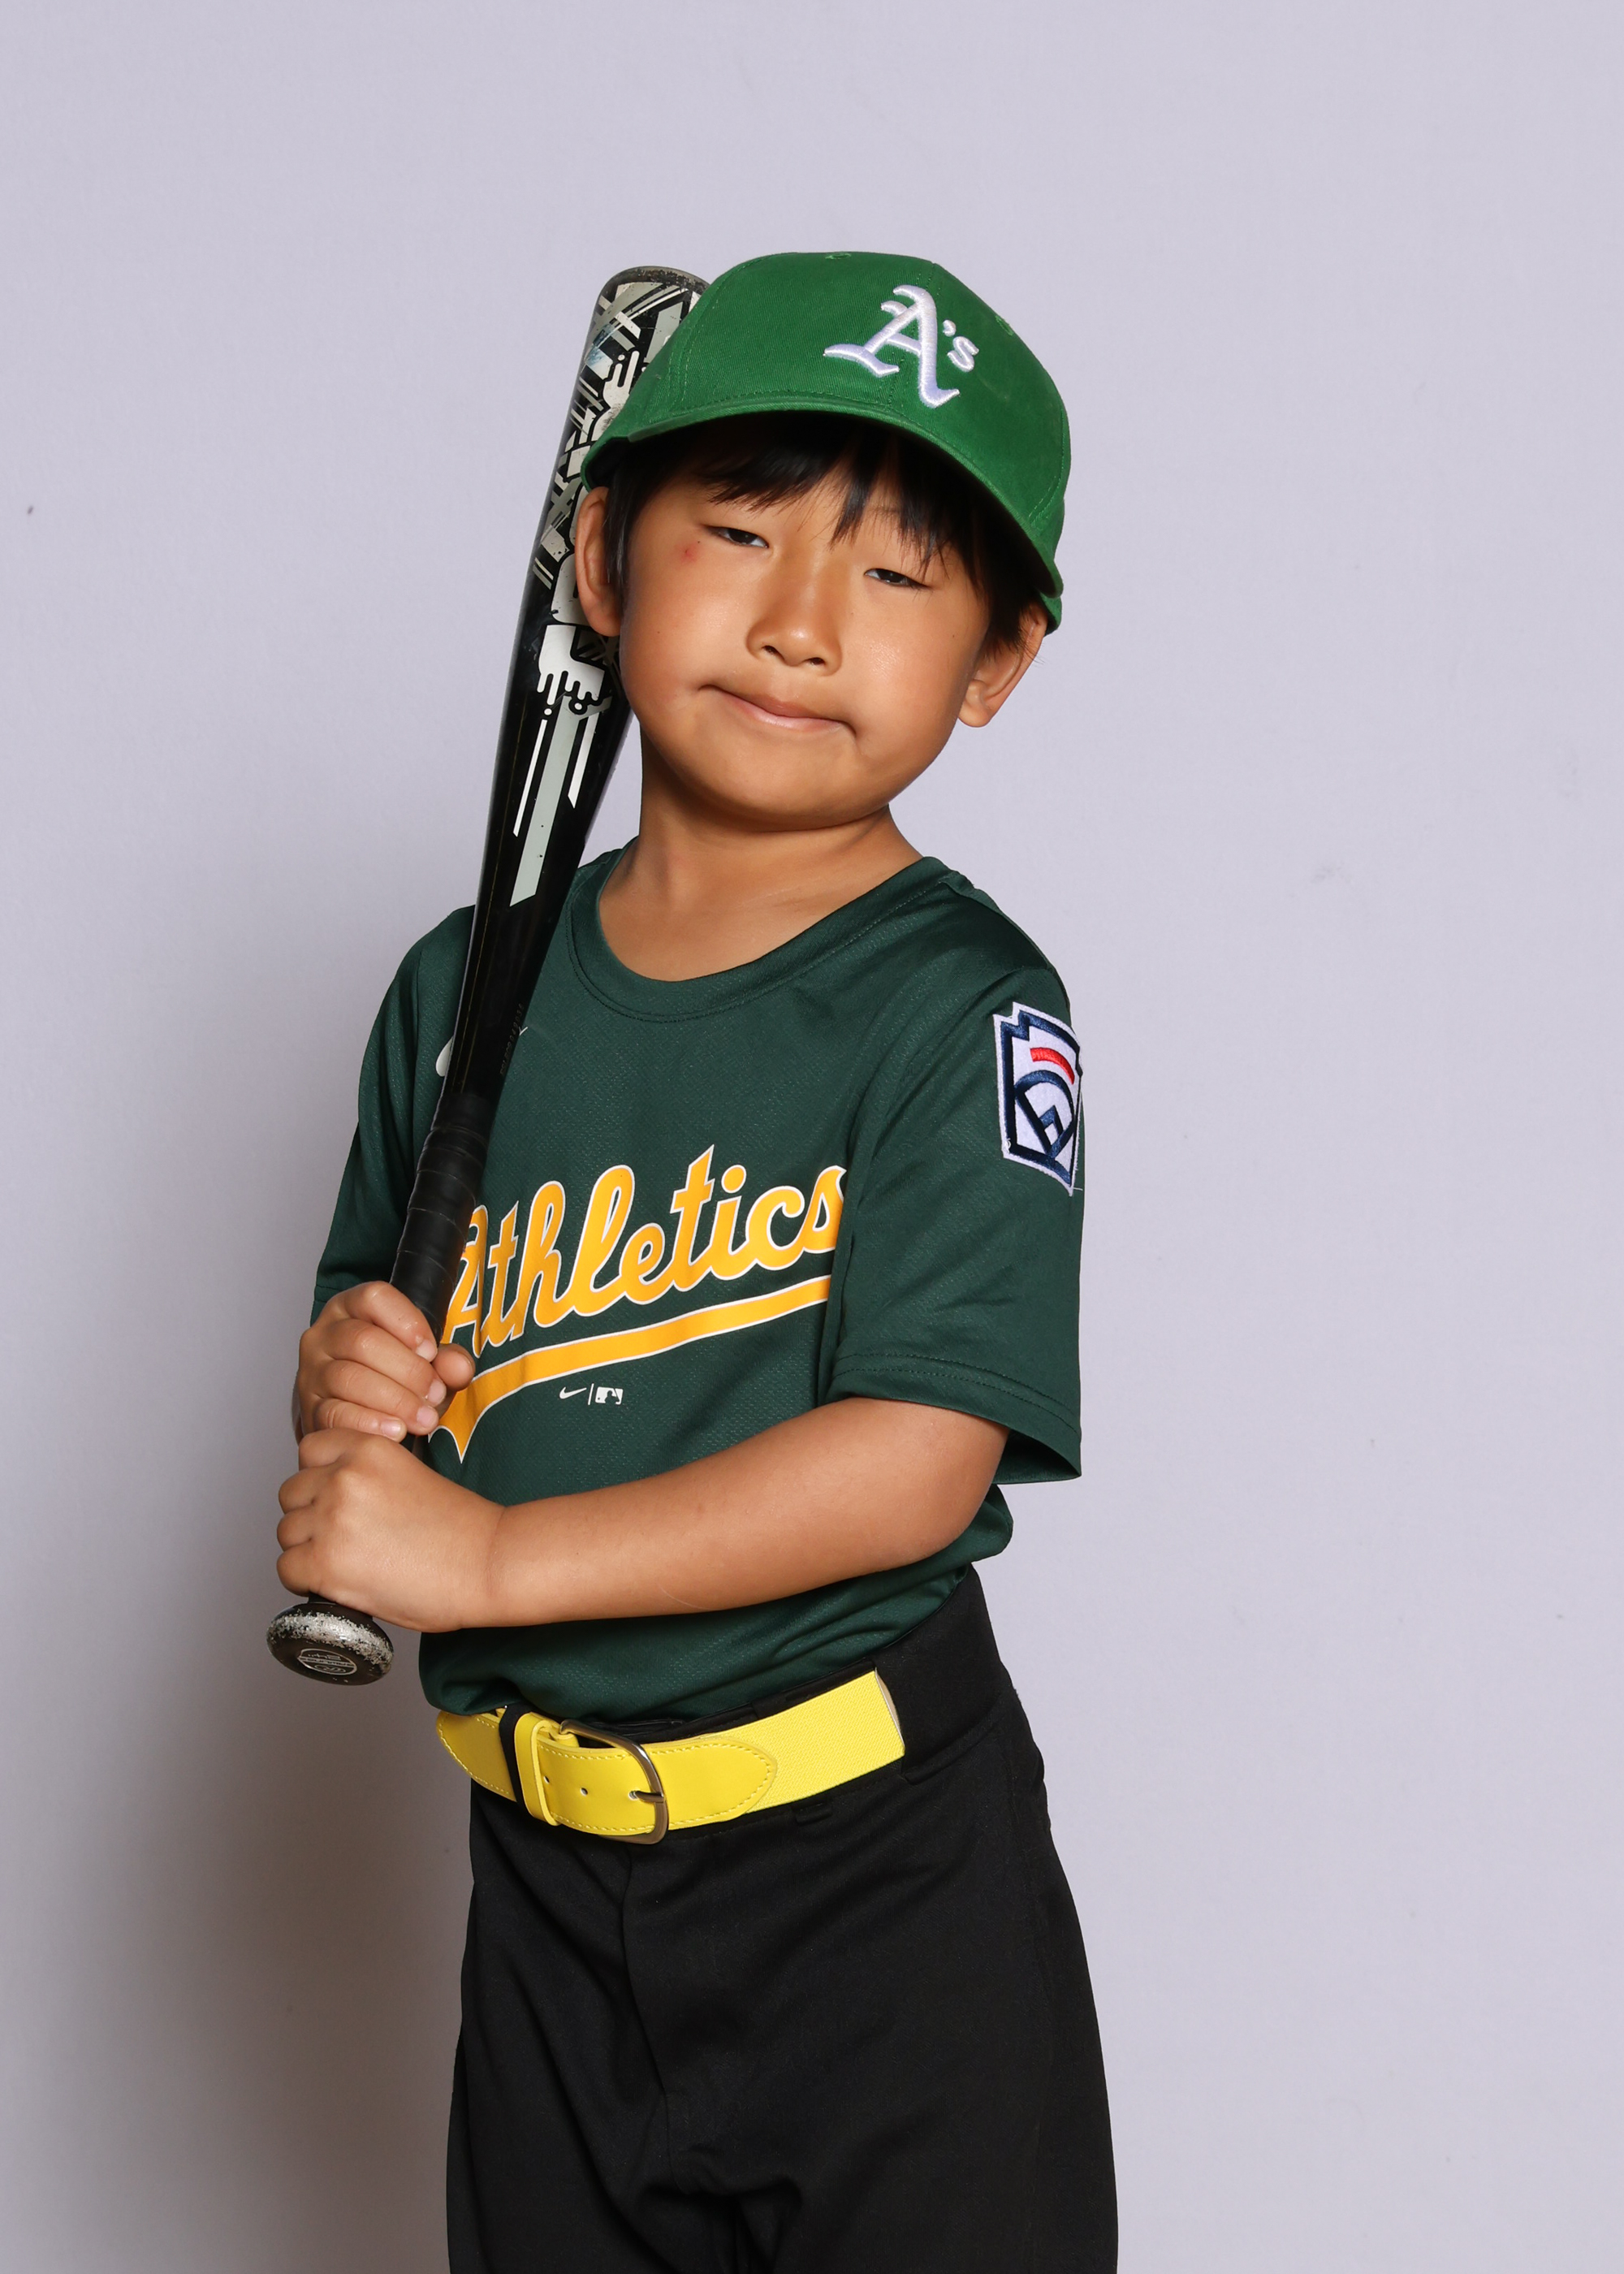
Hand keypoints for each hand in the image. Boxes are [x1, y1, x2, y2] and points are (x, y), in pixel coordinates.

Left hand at [276, 1430, 500, 1631]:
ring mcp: (331, 1519)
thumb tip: (330, 1499)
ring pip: (286, 1532)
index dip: (319, 1476)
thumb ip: (367, 1476)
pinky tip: (335, 1582)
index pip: (309, 1449)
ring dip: (306, 1548)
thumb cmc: (460, 1529)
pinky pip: (286, 1569)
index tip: (335, 1498)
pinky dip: (305, 1580)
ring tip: (343, 1562)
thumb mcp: (410, 1474)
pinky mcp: (325, 1562)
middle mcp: (343, 1477)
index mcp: (367, 1448)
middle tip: (342, 1537)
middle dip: (310, 1515)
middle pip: (292, 1493)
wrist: (486, 1562)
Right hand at [295, 1282, 474, 1441]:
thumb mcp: (426, 1365)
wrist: (360, 1420)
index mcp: (351, 1309)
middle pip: (363, 1340)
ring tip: (424, 1418)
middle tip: (435, 1394)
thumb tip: (458, 1367)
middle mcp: (324, 1335)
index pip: (374, 1297)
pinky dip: (370, 1423)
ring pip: (348, 1378)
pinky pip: (335, 1413)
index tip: (430, 1351)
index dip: (406, 1322)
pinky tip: (397, 1431)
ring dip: (394, 1400)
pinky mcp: (310, 1410)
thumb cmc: (395, 1381)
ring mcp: (312, 1372)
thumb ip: (447, 1361)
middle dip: (408, 1370)